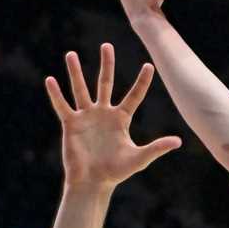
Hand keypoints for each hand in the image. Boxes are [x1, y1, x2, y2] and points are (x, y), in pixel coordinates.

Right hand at [45, 44, 180, 192]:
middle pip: (105, 83)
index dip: (141, 82)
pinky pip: (62, 106)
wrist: (93, 182)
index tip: (149, 66)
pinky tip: (50, 80)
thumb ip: (157, 148)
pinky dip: (56, 94)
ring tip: (70, 53)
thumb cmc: (116, 172)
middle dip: (106, 64)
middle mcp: (103, 113)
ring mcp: (86, 117)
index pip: (134, 96)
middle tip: (106, 45)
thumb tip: (178, 142)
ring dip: (75, 72)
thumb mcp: (139, 158)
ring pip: (80, 89)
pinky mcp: (71, 124)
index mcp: (121, 119)